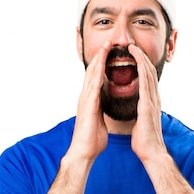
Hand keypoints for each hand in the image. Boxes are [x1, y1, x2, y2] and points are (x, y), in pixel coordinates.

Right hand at [70, 40, 111, 160]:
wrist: (84, 151)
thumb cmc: (92, 140)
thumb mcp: (99, 121)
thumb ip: (100, 112)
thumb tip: (102, 109)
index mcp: (90, 101)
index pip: (96, 78)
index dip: (102, 64)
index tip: (109, 53)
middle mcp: (86, 97)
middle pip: (93, 71)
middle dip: (100, 56)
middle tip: (108, 41)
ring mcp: (86, 99)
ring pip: (92, 74)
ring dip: (99, 58)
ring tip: (106, 45)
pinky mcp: (88, 104)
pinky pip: (94, 84)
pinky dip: (98, 72)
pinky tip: (103, 62)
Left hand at [128, 43, 166, 161]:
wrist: (151, 152)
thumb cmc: (145, 141)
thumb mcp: (141, 122)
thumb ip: (141, 113)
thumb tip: (137, 110)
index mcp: (151, 102)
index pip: (147, 79)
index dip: (141, 65)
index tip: (133, 55)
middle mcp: (154, 99)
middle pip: (149, 72)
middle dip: (141, 57)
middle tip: (133, 45)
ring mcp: (152, 101)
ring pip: (148, 73)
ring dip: (141, 58)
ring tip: (133, 47)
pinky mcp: (148, 105)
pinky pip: (145, 83)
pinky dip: (141, 69)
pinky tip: (137, 60)